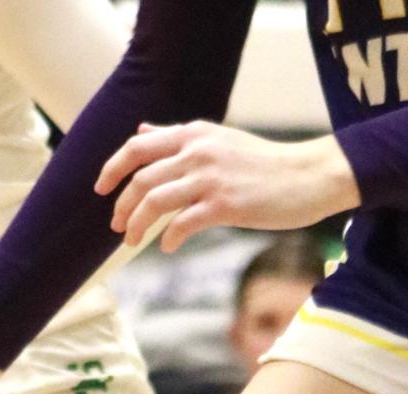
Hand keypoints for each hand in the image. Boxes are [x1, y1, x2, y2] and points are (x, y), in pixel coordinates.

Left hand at [101, 124, 357, 252]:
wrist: (307, 176)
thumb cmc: (265, 164)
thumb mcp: (217, 140)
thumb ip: (178, 138)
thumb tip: (142, 132)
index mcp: (193, 134)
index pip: (138, 147)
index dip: (112, 168)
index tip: (100, 189)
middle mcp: (197, 151)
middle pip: (141, 177)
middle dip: (122, 205)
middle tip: (117, 226)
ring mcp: (210, 178)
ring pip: (155, 201)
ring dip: (137, 224)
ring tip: (132, 241)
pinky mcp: (225, 205)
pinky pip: (183, 223)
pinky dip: (169, 237)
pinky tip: (169, 247)